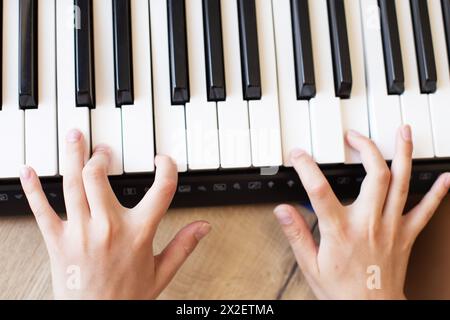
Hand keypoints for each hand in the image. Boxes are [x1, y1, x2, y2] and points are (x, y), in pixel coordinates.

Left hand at [20, 129, 210, 298]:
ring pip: (73, 184)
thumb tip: (203, 226)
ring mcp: (81, 232)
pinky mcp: (57, 241)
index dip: (167, 168)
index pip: (162, 189)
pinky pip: (42, 209)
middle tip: (103, 149)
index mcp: (138, 233)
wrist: (96, 319)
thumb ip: (183, 246)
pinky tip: (30, 170)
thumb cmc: (127, 298)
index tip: (163, 161)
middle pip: (100, 177)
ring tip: (74, 137)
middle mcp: (108, 228)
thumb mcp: (161, 272)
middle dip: (101, 156)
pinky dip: (33, 188)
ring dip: (72, 156)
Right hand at [274, 125, 449, 299]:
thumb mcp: (310, 264)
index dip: (307, 167)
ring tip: (403, 133)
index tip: (298, 154)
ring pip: (402, 184)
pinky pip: (425, 210)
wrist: (371, 310)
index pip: (320, 190)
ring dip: (403, 155)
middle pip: (374, 175)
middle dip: (366, 148)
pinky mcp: (406, 235)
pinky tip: (444, 177)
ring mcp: (391, 226)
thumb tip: (283, 211)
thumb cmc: (342, 290)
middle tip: (355, 136)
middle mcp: (369, 222)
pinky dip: (436, 193)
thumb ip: (297, 234)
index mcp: (341, 230)